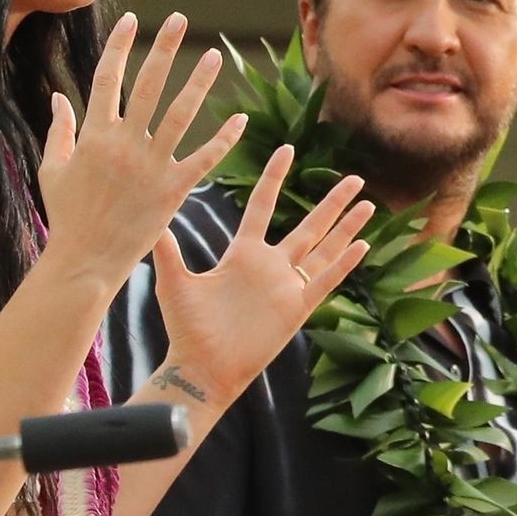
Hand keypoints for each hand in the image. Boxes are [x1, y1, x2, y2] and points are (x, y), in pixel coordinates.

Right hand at [38, 10, 247, 294]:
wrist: (85, 260)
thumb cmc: (66, 216)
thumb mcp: (53, 169)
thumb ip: (59, 130)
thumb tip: (58, 96)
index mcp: (93, 135)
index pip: (107, 78)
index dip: (120, 46)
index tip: (132, 20)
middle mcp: (124, 144)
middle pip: (148, 85)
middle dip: (165, 48)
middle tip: (181, 19)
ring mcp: (150, 166)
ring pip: (180, 114)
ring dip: (199, 82)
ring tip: (215, 56)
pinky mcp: (173, 189)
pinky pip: (204, 158)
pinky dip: (223, 139)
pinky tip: (240, 119)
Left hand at [151, 144, 373, 408]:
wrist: (202, 366)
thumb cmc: (186, 328)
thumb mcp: (174, 280)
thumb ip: (167, 248)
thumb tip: (148, 215)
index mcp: (242, 254)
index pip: (263, 206)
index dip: (275, 178)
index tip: (287, 148)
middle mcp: (269, 266)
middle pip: (309, 226)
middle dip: (331, 202)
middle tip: (353, 177)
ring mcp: (286, 287)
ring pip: (324, 249)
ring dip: (345, 227)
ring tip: (368, 203)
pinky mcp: (296, 308)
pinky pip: (326, 281)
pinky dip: (345, 263)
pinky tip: (363, 244)